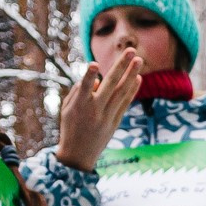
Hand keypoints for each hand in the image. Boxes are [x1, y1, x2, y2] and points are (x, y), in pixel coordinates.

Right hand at [55, 48, 143, 169]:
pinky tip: (137, 78)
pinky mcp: (115, 122)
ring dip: (131, 75)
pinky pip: (125, 103)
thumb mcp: (67, 109)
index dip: (89, 76)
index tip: (94, 64)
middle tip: (131, 50)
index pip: (84, 88)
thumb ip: (78, 91)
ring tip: (139, 60)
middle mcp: (94, 110)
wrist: (78, 155)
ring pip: (121, 92)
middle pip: (110, 85)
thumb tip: (96, 80)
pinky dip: (132, 90)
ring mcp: (107, 116)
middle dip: (120, 66)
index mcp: (79, 105)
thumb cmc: (70, 127)